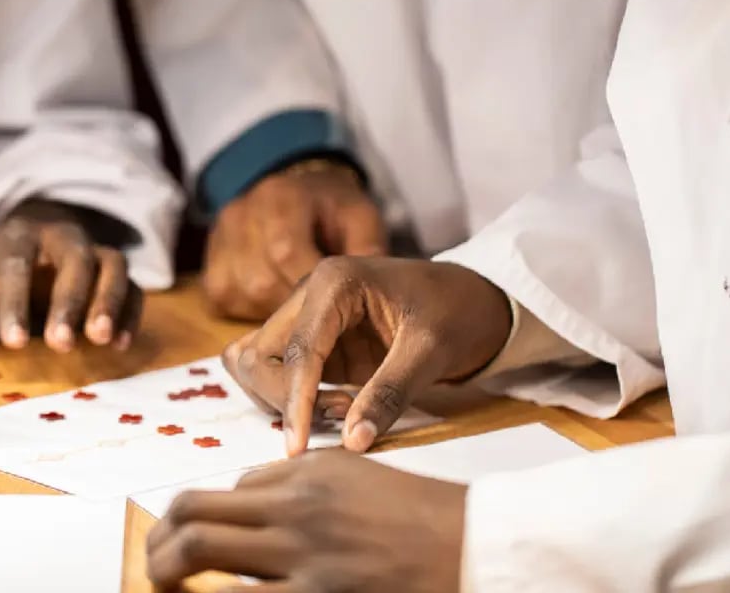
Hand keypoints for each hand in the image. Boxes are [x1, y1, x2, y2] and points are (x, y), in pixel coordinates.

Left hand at [0, 199, 142, 352]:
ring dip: (108, 302)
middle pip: (75, 261)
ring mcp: (97, 252)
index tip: (10, 343)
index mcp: (21, 236)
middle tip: (59, 345)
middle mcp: (65, 238)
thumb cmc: (3, 269)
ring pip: (114, 266)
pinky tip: (120, 345)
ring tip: (100, 340)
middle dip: (69, 302)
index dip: (15, 303)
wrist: (39, 240)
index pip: (18, 266)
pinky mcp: (119, 273)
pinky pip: (134, 288)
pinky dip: (131, 314)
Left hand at [148, 450, 465, 592]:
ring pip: (201, 552)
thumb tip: (246, 502)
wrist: (475, 548)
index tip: (192, 541)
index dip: (204, 519)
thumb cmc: (423, 517)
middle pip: (195, 514)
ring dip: (167, 570)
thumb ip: (303, 484)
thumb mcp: (359, 478)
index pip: (226, 492)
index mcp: (306, 473)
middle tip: (153, 565)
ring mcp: (301, 555)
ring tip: (158, 584)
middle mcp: (294, 507)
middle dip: (161, 541)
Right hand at [205, 160, 386, 320]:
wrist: (298, 192)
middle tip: (322, 317)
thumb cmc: (333, 209)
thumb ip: (367, 248)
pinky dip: (250, 310)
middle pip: (260, 280)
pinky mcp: (210, 264)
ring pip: (240, 294)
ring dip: (272, 311)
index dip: (309, 288)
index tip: (336, 310)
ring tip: (301, 311)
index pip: (286, 251)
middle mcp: (241, 214)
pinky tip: (276, 305)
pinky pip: (223, 300)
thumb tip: (372, 291)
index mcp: (282, 197)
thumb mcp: (361, 218)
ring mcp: (219, 239)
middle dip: (293, 306)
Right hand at [224, 257, 512, 456]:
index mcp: (334, 282)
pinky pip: (277, 372)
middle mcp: (308, 293)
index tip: (298, 448)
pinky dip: (291, 397)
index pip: (297, 350)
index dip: (294, 402)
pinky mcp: (312, 340)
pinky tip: (334, 406)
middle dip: (288, 397)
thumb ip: (390, 393)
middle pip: (261, 355)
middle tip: (344, 415)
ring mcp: (306, 316)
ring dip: (284, 398)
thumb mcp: (430, 352)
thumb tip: (353, 442)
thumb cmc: (456, 312)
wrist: (472, 299)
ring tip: (342, 409)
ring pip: (257, 363)